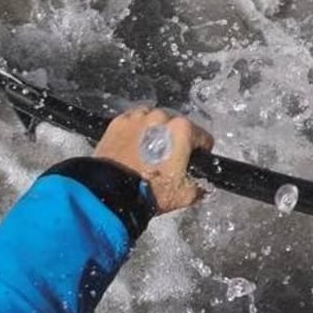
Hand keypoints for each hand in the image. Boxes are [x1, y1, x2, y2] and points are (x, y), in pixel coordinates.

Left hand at [92, 107, 214, 213]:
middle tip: (165, 163)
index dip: (200, 152)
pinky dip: (135, 133)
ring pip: (154, 123)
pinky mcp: (118, 122)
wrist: (110, 194)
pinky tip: (131, 150)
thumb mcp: (185, 195)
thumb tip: (202, 186)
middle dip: (174, 142)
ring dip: (154, 134)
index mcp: (183, 129)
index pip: (203, 137)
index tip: (190, 163)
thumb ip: (200, 187)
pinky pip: (133, 123)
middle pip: (177, 127)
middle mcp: (161, 117)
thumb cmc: (150, 191)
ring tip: (145, 156)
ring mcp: (138, 117)